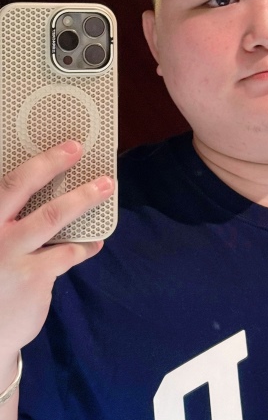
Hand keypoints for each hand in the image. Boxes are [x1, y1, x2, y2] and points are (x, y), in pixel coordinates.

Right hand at [0, 141, 113, 375]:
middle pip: (21, 186)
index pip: (4, 183)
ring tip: (105, 187)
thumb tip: (44, 193)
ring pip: (53, 215)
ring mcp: (9, 252)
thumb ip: (10, 221)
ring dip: (83, 198)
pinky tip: (94, 243)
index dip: (33, 161)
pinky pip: (68, 252)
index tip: (58, 144)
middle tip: (75, 148)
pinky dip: (85, 246)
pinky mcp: (33, 275)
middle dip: (51, 163)